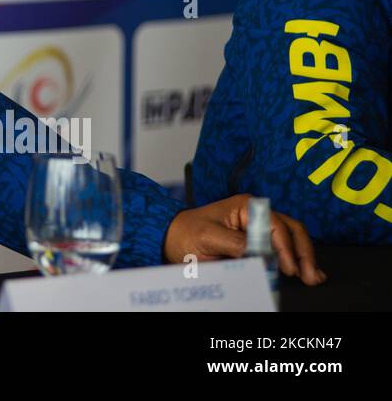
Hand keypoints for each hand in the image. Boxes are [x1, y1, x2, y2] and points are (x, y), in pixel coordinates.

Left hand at [162, 193, 325, 285]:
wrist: (172, 238)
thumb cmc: (186, 232)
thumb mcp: (208, 237)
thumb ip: (235, 243)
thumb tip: (262, 255)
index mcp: (246, 206)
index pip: (276, 225)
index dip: (286, 248)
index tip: (289, 268)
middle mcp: (257, 215)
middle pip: (291, 230)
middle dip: (303, 253)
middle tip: (309, 276)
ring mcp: (259, 228)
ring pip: (292, 238)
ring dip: (304, 257)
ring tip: (313, 277)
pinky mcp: (259, 242)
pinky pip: (283, 248)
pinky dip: (296, 260)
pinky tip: (306, 272)